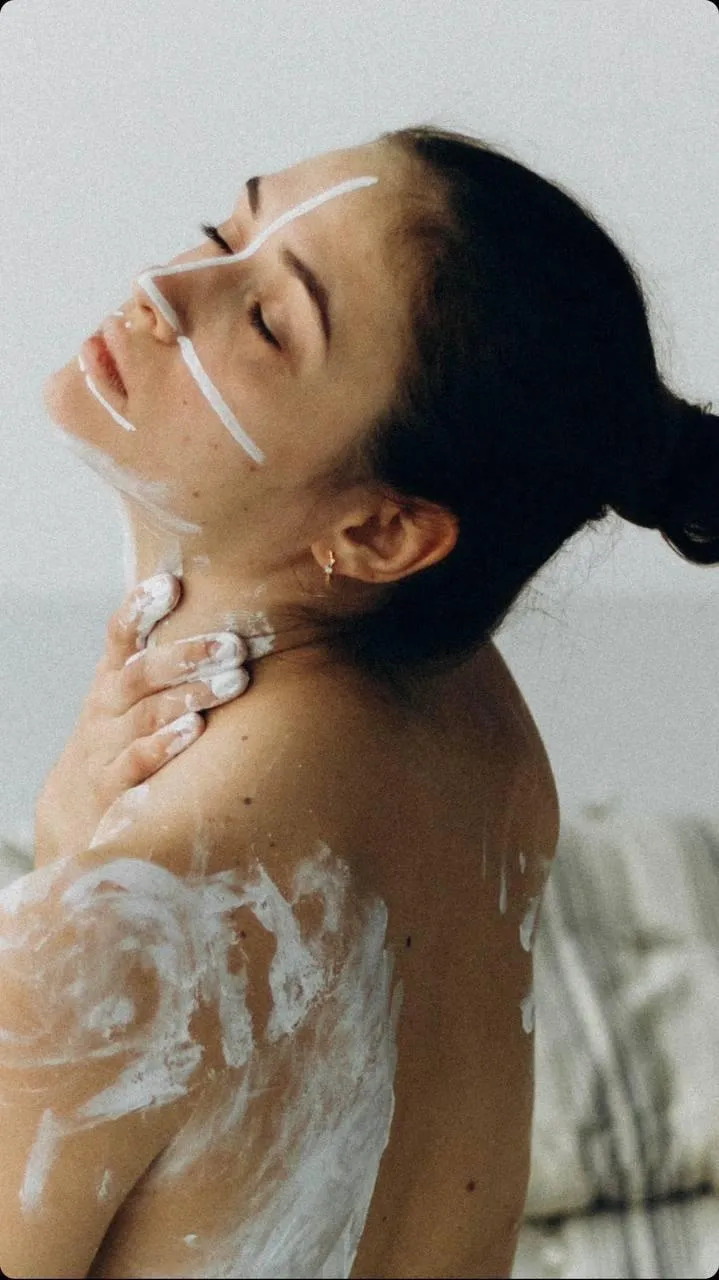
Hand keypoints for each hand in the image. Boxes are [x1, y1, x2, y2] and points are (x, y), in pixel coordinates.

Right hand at [34, 574, 249, 866]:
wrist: (79, 807)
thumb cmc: (129, 733)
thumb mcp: (137, 693)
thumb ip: (171, 656)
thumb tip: (242, 608)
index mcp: (113, 674)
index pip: (121, 633)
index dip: (142, 607)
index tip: (171, 583)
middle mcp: (107, 705)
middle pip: (142, 672)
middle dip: (188, 655)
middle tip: (234, 645)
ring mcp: (106, 745)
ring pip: (146, 715)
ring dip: (190, 696)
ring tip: (233, 682)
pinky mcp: (113, 785)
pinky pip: (137, 761)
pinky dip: (164, 745)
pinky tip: (195, 730)